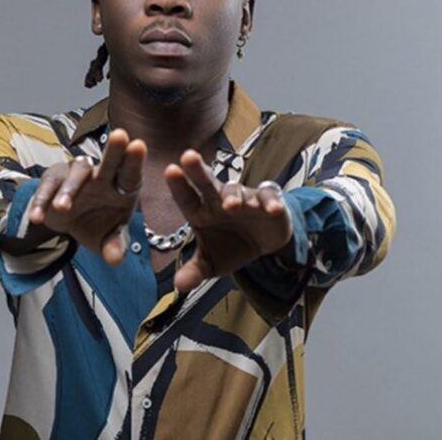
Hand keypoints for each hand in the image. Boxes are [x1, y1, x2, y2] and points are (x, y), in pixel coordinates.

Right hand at [29, 129, 145, 264]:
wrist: (68, 222)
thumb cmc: (96, 224)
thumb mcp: (106, 239)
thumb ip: (113, 246)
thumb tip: (116, 259)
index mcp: (120, 187)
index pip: (130, 173)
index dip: (135, 161)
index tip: (139, 145)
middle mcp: (101, 176)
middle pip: (110, 160)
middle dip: (115, 149)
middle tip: (121, 136)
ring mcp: (76, 174)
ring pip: (76, 174)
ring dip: (69, 189)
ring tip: (63, 208)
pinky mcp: (53, 178)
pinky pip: (47, 187)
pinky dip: (42, 202)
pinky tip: (37, 218)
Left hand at [164, 150, 292, 291]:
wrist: (263, 244)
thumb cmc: (229, 245)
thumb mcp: (212, 263)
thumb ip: (195, 271)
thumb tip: (179, 285)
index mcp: (201, 211)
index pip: (186, 197)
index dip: (178, 185)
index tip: (170, 170)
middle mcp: (219, 200)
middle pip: (207, 182)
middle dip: (197, 170)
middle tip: (188, 157)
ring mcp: (244, 197)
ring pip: (236, 190)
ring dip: (233, 196)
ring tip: (231, 206)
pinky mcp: (269, 199)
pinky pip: (269, 196)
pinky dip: (270, 201)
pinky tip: (271, 209)